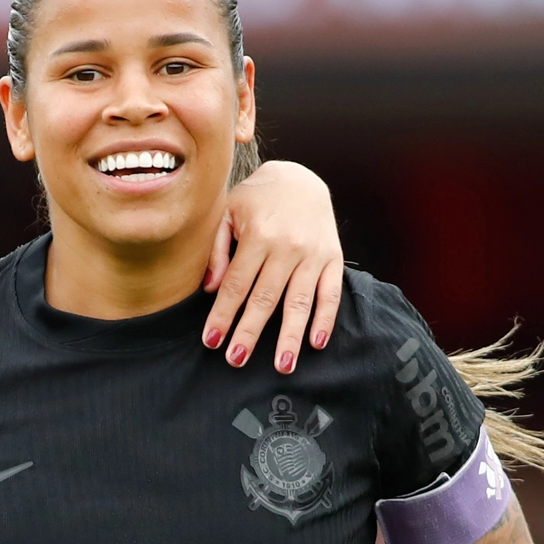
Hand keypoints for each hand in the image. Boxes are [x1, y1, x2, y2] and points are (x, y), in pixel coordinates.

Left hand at [203, 160, 343, 373]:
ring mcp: (313, 253)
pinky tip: (316, 343)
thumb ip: (217, 249)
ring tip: (282, 365)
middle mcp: (287, 246)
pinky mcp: (333, 257)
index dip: (223, 314)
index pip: (236, 284)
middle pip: (266, 298)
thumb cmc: (256, 200)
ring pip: (300, 301)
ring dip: (291, 335)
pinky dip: (325, 319)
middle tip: (236, 360)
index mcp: (258, 235)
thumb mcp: (227, 212)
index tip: (211, 341)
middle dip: (251, 331)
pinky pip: (331, 293)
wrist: (300, 178)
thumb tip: (210, 289)